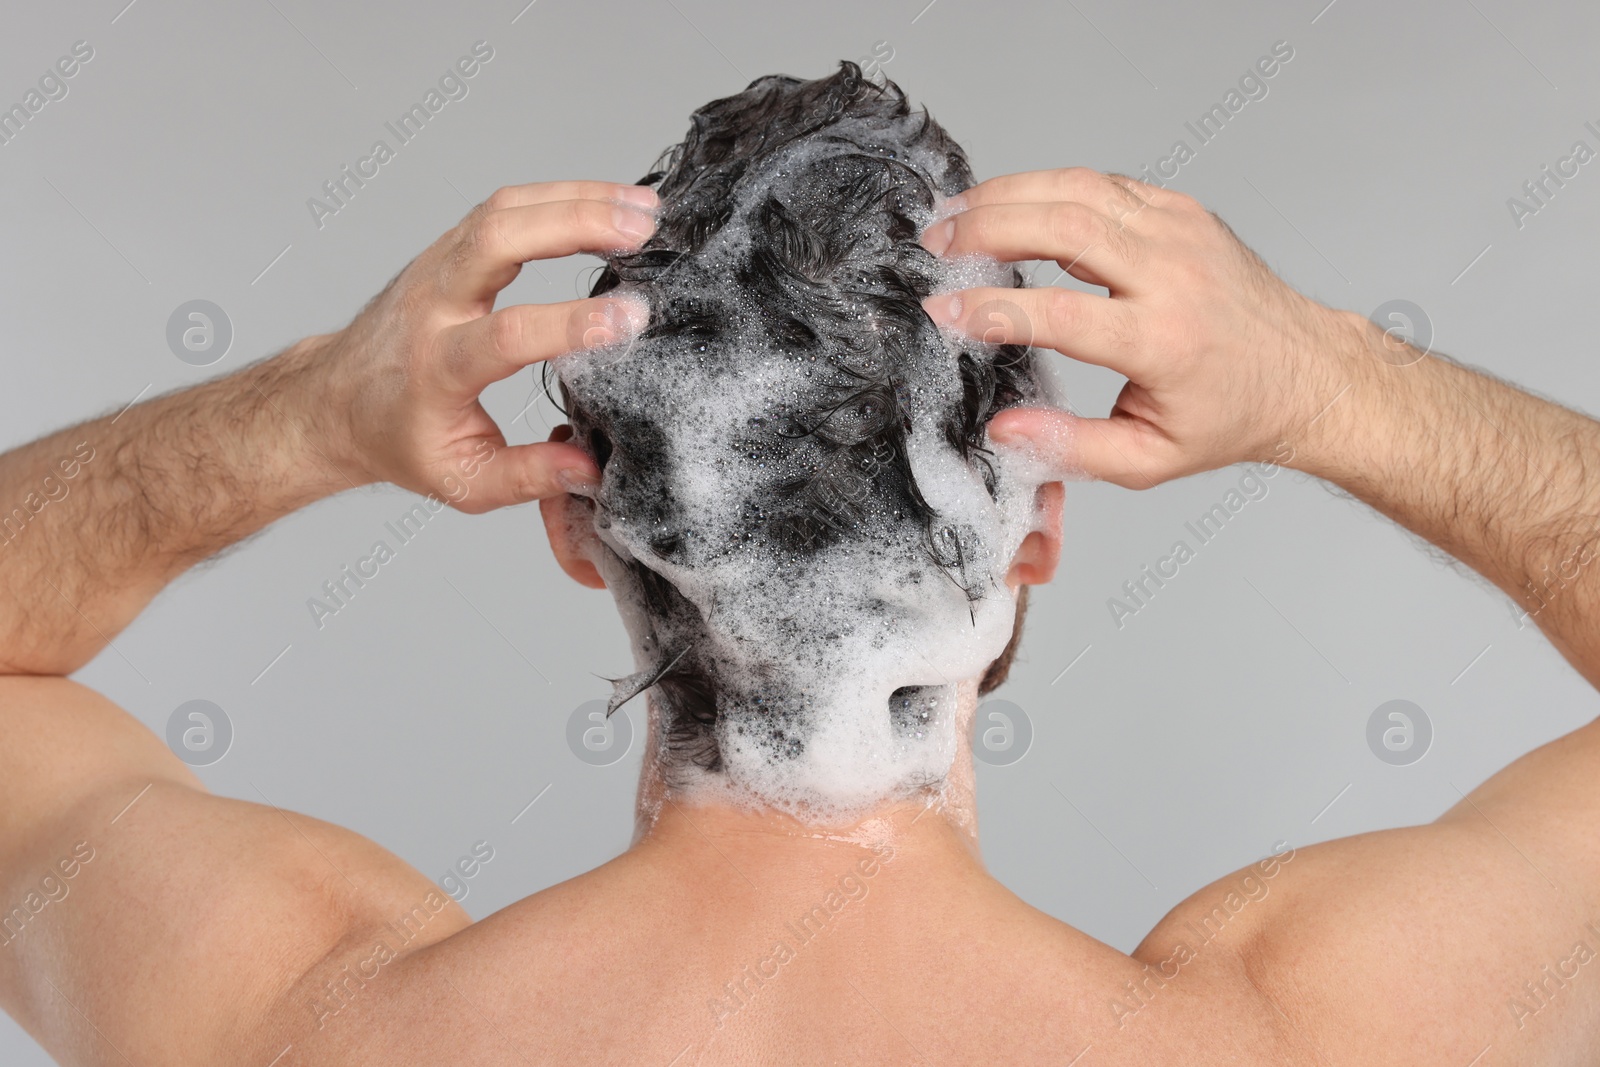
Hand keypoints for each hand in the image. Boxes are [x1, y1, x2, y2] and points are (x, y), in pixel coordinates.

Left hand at [312, 180, 657, 512]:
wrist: (337, 400)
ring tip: (645, 209)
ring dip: (578, 200)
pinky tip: (610, 201)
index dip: (570, 323)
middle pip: (498, 239)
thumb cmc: (401, 439)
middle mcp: (434, 303)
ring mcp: (439, 265)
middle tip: (643, 230)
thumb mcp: (462, 481)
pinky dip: (561, 196)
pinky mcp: (451, 247)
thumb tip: (589, 469)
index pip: (507, 334)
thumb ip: (527, 477)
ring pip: (505, 210)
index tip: (631, 318)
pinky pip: (506, 208)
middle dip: (575, 224)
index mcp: (438, 367)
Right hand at [918, 167, 1363, 487]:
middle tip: (935, 245)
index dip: (993, 309)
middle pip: (1065, 226)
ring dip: (1008, 194)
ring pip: (1079, 188)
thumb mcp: (1149, 460)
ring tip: (955, 216)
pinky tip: (1007, 204)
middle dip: (989, 228)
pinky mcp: (1179, 210)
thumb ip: (1071, 448)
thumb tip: (1002, 430)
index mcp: (1164, 341)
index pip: (1061, 314)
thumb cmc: (1226, 417)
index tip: (943, 310)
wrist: (1304, 372)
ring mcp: (1179, 231)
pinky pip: (1101, 184)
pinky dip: (1047, 187)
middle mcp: (1173, 274)